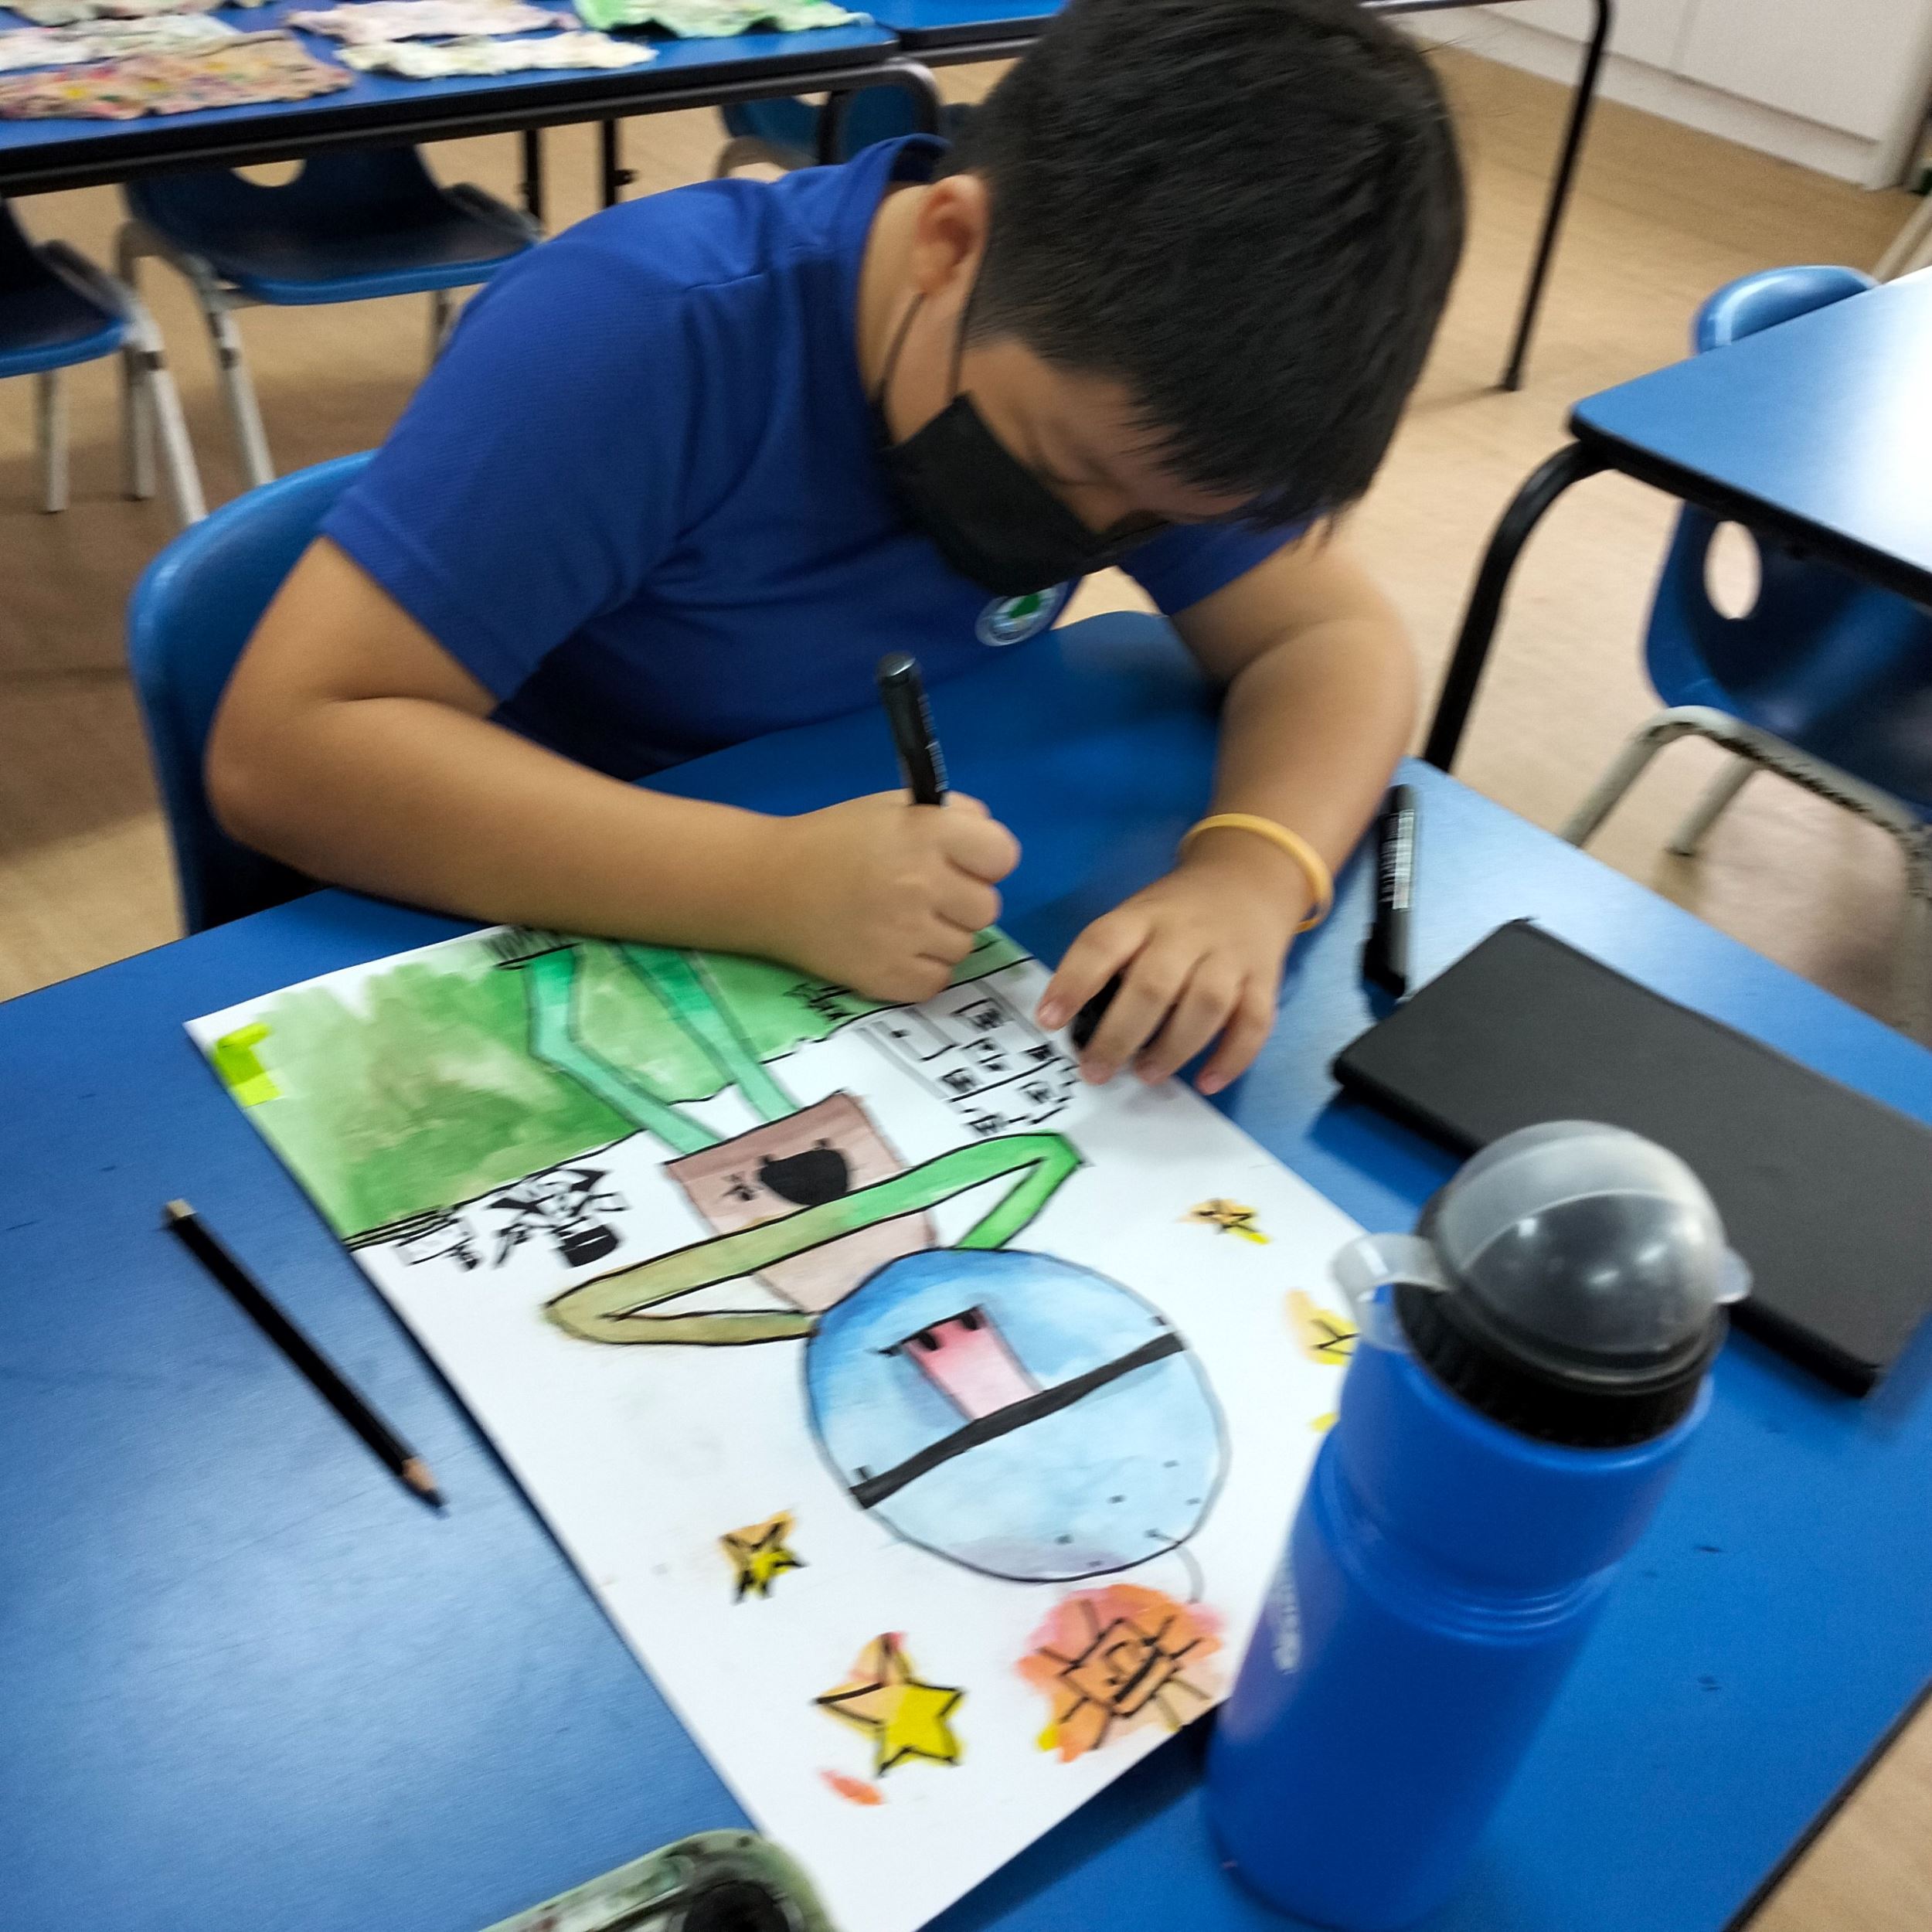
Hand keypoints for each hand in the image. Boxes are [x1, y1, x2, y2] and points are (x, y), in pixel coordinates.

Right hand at [760, 792, 1019, 1003]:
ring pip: (965, 947)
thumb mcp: (894, 807)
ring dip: (941, 936)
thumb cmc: (836, 841)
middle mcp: (922, 885)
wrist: (769, 885)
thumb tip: (992, 845)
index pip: (1003, 855)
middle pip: (988, 907)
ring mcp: (906, 936)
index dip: (985, 859)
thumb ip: (953, 815)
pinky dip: (921, 969)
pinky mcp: (889, 978)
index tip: (959, 862)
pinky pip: (938, 980)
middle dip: (961, 900)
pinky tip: (893, 948)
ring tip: (900, 921)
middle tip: (923, 894)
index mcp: (926, 834)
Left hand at [1036, 839, 1305, 1093]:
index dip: (1073, 981)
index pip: (1103, 943)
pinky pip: (1254, 1022)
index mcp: (1143, 916)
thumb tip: (1073, 1022)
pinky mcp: (1264, 980)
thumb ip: (1112, 958)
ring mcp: (1229, 956)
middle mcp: (1186, 934)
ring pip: (1206, 1004)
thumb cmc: (1175, 912)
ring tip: (1146, 1076)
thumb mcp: (1136, 914)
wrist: (1248, 878)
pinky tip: (1206, 1082)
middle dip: (1120, 1034)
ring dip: (1173, 1048)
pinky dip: (1232, 1057)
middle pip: (1154, 984)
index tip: (1049, 1020)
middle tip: (1096, 1070)